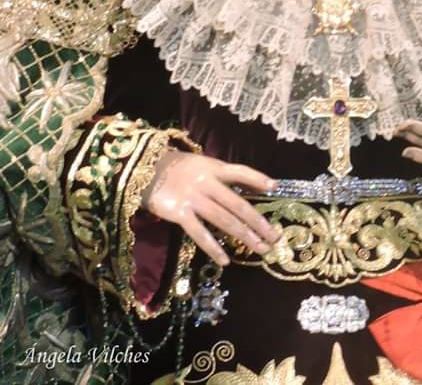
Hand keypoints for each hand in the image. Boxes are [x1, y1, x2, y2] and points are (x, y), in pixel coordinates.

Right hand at [141, 151, 280, 265]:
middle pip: (238, 204)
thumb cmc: (177, 168)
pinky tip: (225, 260)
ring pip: (224, 220)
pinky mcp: (178, 213)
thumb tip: (246, 190)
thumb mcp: (201, 164)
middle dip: (258, 222)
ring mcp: (193, 198)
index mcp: (213, 167)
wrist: (141, 170)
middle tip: (275, 237)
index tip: (274, 187)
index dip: (256, 178)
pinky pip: (199, 233)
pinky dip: (213, 247)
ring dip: (244, 236)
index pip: (239, 171)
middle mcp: (206, 183)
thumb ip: (221, 176)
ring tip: (261, 249)